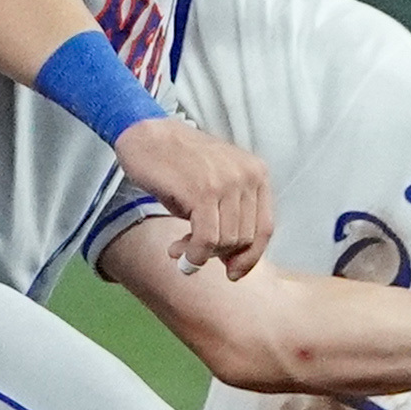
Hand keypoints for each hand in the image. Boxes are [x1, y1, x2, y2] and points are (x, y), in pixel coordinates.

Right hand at [115, 117, 272, 279]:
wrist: (146, 135)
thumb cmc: (177, 166)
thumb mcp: (214, 187)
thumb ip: (229, 218)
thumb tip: (233, 264)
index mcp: (256, 173)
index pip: (265, 228)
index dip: (250, 257)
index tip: (233, 273)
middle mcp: (247, 176)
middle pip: (245, 238)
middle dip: (219, 255)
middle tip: (192, 253)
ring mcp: (226, 182)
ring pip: (226, 241)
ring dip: (201, 255)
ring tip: (179, 248)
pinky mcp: (203, 190)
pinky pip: (206, 239)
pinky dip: (193, 255)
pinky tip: (178, 253)